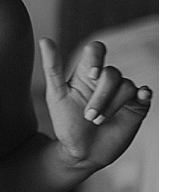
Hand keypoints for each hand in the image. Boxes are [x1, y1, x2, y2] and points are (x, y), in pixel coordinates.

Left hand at [39, 38, 151, 171]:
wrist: (80, 152)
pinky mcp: (137, 107)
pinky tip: (141, 96)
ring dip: (112, 105)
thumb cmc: (66, 122)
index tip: (91, 75)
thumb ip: (52, 67)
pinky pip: (146, 94)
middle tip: (89, 116)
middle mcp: (106, 81)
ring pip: (127, 86)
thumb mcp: (56, 95)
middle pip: (112, 73)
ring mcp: (123, 94)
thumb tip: (45, 39)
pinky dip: (145, 94)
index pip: (96, 50)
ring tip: (98, 121)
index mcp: (86, 74)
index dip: (96, 58)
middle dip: (100, 96)